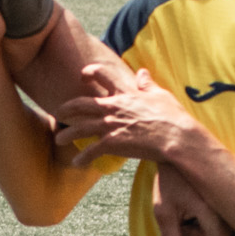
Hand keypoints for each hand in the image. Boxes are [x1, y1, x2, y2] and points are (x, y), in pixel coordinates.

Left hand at [50, 64, 205, 168]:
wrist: (176, 137)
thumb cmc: (173, 116)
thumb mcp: (160, 94)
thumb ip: (147, 84)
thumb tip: (142, 72)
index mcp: (125, 92)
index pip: (103, 74)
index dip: (90, 72)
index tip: (82, 74)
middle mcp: (113, 106)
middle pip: (82, 103)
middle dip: (67, 107)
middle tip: (58, 111)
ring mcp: (111, 125)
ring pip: (80, 128)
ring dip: (67, 134)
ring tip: (59, 139)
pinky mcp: (112, 143)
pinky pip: (91, 151)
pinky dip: (82, 158)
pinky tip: (76, 163)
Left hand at [149, 162, 232, 235]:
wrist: (181, 150)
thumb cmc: (171, 181)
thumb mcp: (164, 211)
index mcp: (210, 209)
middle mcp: (226, 205)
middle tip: (182, 223)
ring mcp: (232, 199)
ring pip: (222, 228)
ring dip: (203, 227)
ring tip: (187, 210)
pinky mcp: (233, 195)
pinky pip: (226, 217)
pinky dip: (211, 219)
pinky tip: (199, 205)